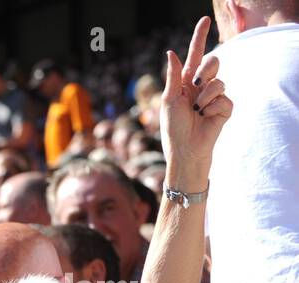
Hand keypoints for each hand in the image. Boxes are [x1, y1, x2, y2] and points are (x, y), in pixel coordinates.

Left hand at [161, 16, 232, 187]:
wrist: (185, 150)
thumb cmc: (173, 127)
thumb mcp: (169, 100)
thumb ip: (174, 76)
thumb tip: (171, 52)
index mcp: (186, 82)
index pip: (195, 55)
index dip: (199, 37)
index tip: (204, 20)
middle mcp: (202, 86)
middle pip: (212, 61)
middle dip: (206, 70)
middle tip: (195, 85)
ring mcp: (215, 96)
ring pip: (218, 81)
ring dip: (204, 98)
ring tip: (196, 111)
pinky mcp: (225, 108)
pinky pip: (224, 99)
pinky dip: (212, 109)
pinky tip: (206, 118)